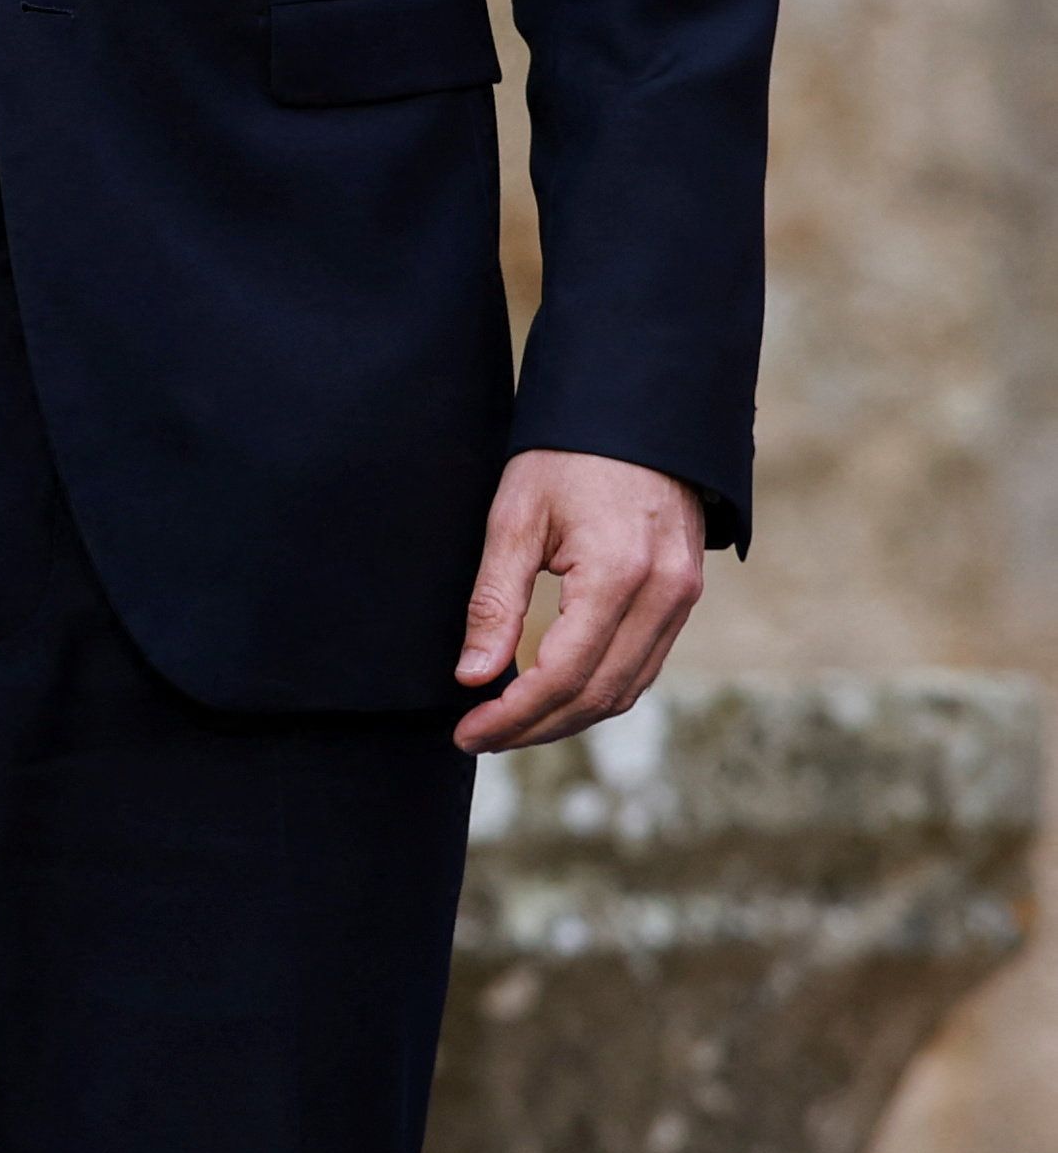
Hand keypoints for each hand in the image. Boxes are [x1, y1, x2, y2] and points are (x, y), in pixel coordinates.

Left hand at [452, 448, 709, 752]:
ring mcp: (682, 600)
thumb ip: (494, 601)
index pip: (562, 676)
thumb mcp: (514, 518)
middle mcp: (664, 597)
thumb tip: (472, 676)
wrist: (636, 414)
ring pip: (626, 689)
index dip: (512, 714)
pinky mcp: (684, 597)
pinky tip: (553, 694)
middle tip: (479, 738)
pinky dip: (597, 690)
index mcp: (619, 576)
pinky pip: (643, 664)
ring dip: (567, 717)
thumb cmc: (566, 456)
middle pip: (598, 695)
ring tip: (509, 725)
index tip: (467, 732)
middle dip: (536, 727)